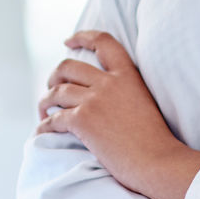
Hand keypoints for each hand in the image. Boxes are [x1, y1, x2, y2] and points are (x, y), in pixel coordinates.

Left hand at [36, 30, 199, 198]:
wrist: (158, 161)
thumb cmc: (154, 139)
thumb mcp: (143, 100)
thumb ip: (125, 89)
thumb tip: (101, 93)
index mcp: (127, 74)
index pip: (103, 41)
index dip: (82, 37)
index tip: (68, 41)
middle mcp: (109, 82)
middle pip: (68, 66)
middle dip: (54, 76)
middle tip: (51, 86)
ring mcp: (94, 100)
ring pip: (57, 92)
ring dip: (45, 101)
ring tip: (43, 111)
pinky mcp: (83, 120)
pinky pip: (53, 119)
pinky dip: (44, 125)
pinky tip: (42, 131)